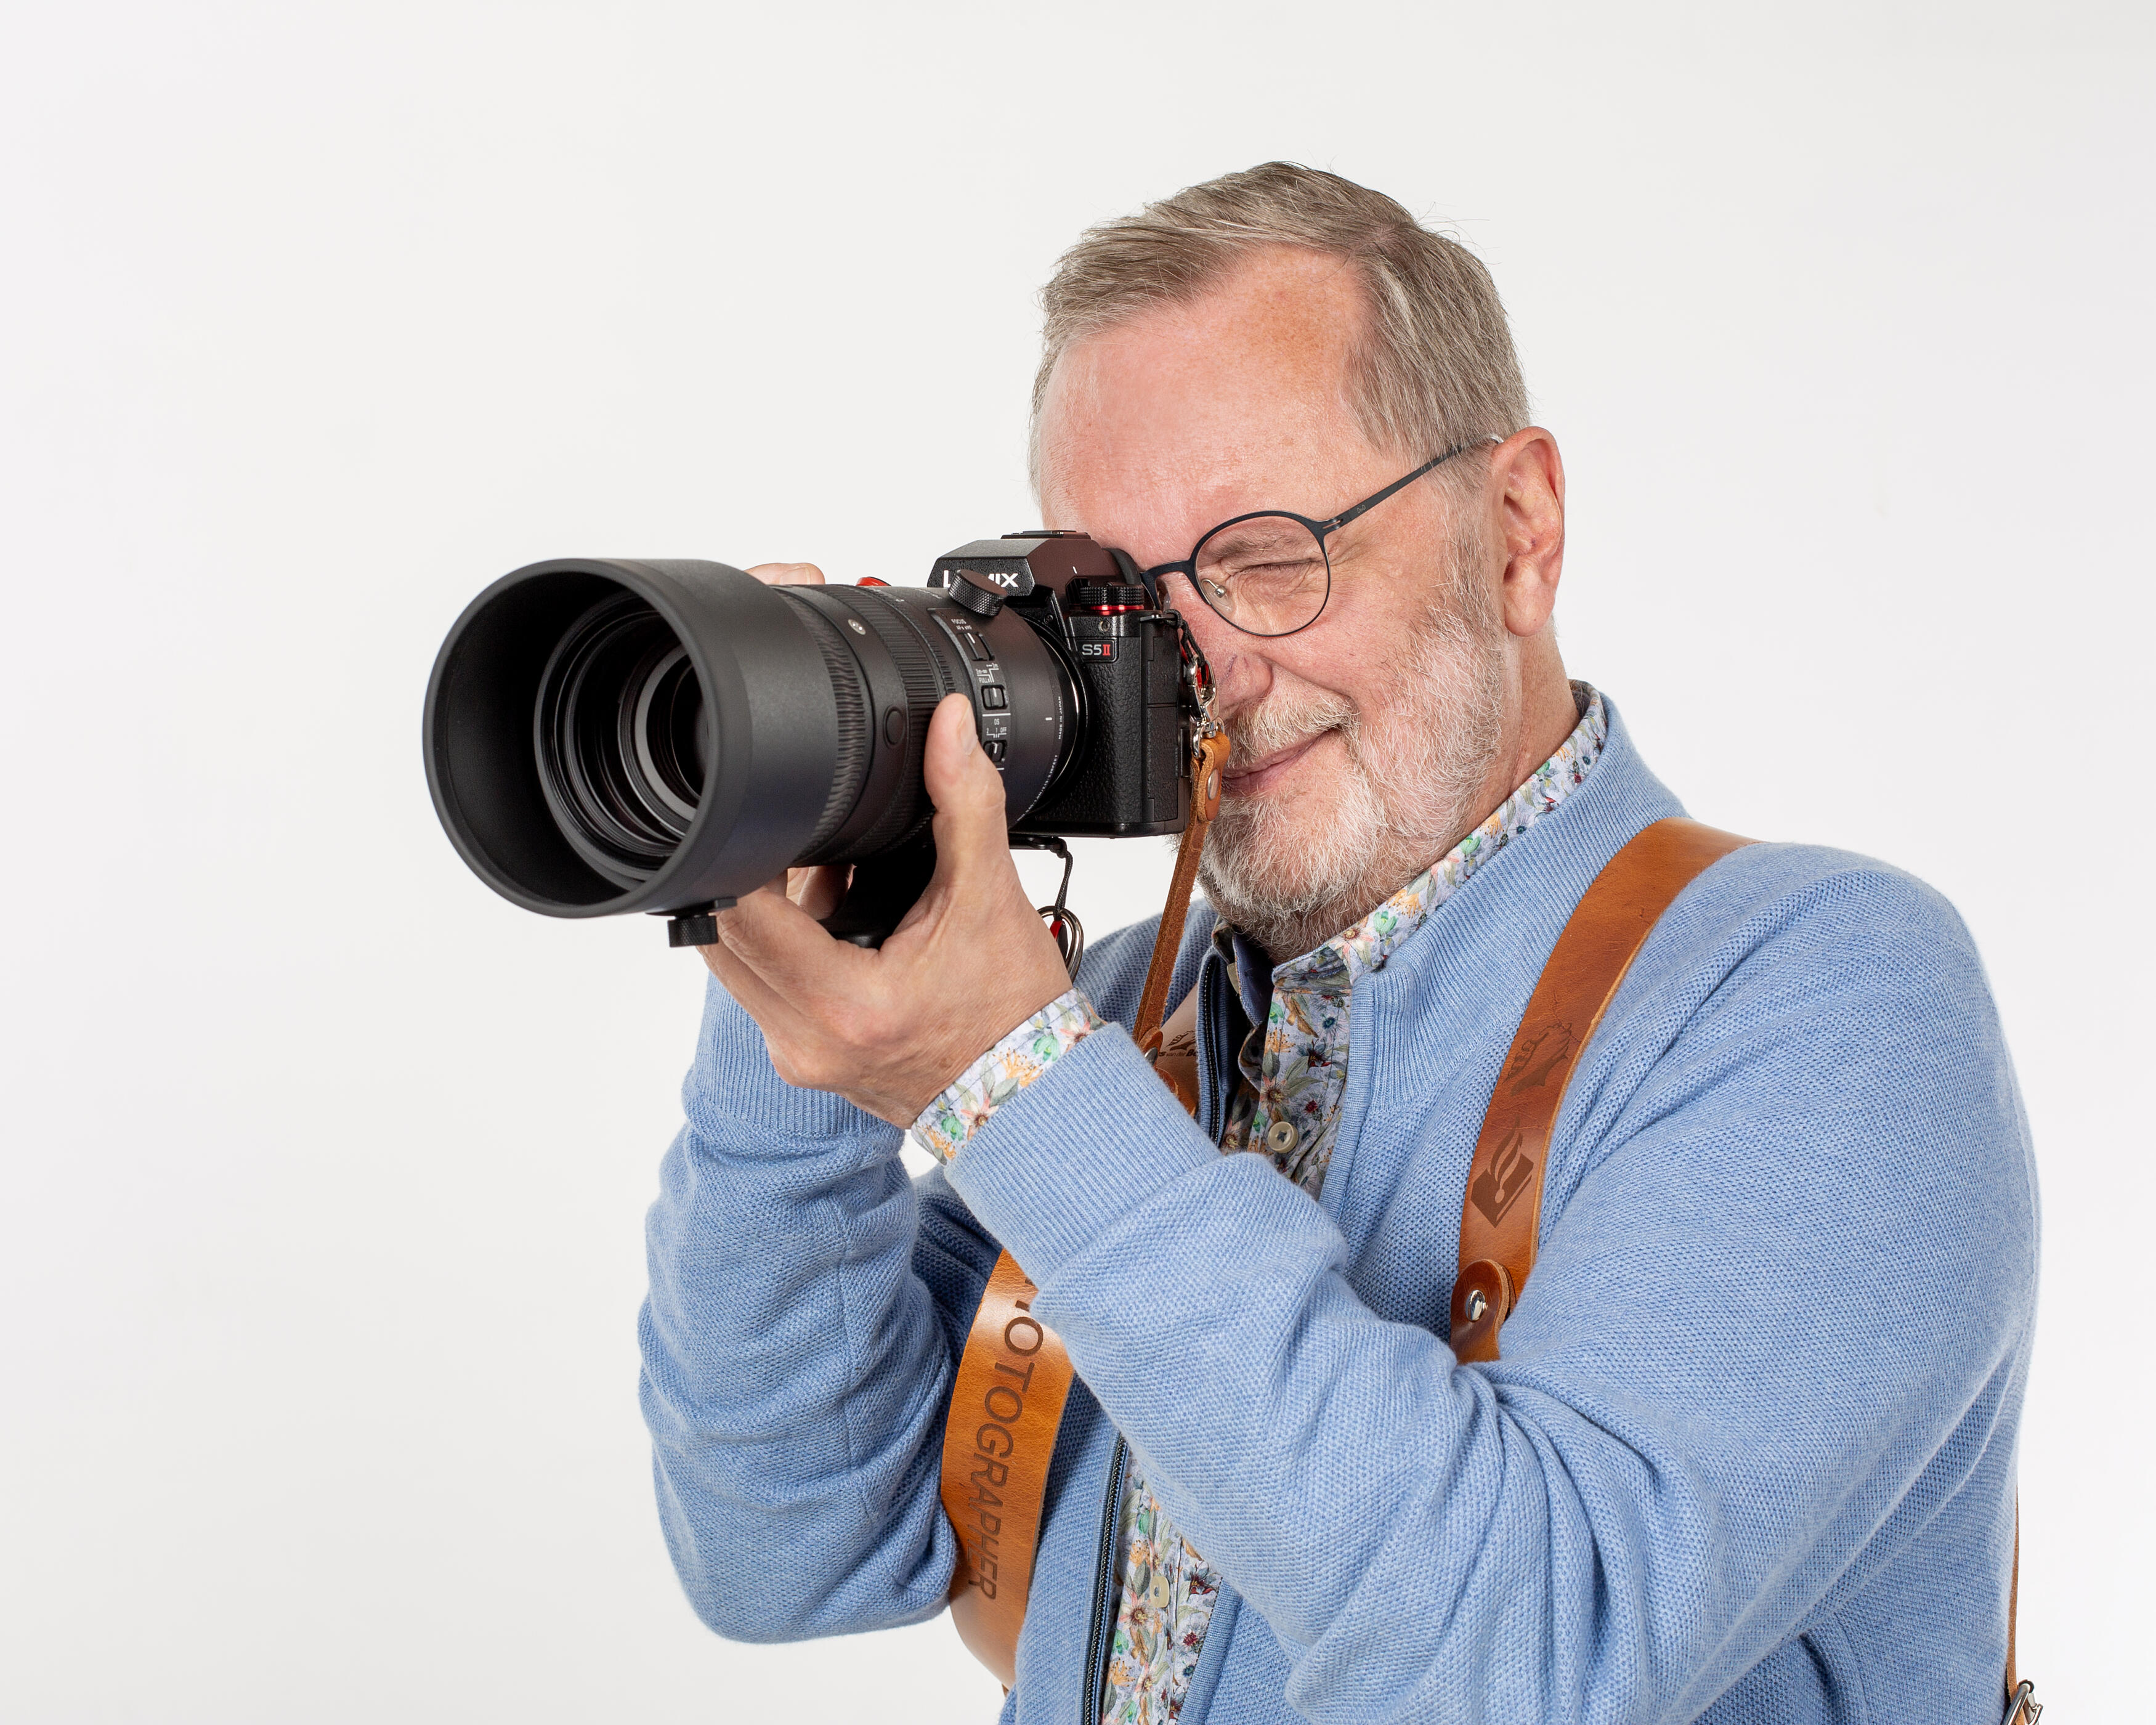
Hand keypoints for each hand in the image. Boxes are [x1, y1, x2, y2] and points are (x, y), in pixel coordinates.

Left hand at [699, 567, 1074, 1125]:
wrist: (1031, 1095)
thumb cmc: (1013, 1013)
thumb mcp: (989, 896)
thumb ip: (965, 801)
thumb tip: (950, 725)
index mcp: (844, 1005)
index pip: (739, 916)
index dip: (739, 857)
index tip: (762, 818)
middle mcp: (804, 1042)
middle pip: (721, 939)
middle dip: (747, 881)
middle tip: (794, 843)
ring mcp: (797, 1057)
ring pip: (738, 965)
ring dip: (766, 917)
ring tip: (832, 884)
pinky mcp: (801, 1060)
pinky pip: (764, 990)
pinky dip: (787, 949)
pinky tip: (841, 924)